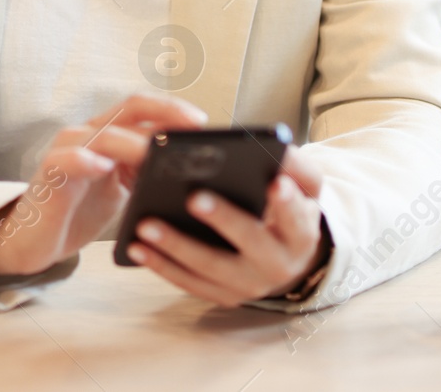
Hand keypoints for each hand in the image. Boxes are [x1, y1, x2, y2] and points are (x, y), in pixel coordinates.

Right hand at [0, 94, 207, 276]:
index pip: (144, 109)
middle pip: (129, 108)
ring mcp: (67, 151)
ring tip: (159, 154)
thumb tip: (194, 172)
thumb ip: (148, 172)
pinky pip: (67, 160)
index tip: (202, 123)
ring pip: (104, 134)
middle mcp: (89, 134)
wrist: (36, 240)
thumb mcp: (125, 190)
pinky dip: (85, 160)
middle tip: (192, 128)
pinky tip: (103, 167)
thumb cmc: (81, 210)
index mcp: (109, 134)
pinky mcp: (50, 174)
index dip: (173, 110)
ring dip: (135, 143)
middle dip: (165, 113)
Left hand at [125, 144, 329, 305]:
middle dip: (224, 219)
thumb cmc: (287, 209)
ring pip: (211, 267)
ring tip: (145, 225)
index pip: (297, 218)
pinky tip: (136, 246)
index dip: (287, 204)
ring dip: (177, 247)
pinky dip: (162, 266)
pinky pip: (189, 283)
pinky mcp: (223, 296)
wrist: (286, 257)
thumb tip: (277, 145)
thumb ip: (294, 165)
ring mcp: (249, 285)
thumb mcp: (303, 188)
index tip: (274, 183)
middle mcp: (278, 265)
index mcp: (301, 234)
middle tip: (194, 197)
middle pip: (251, 243)